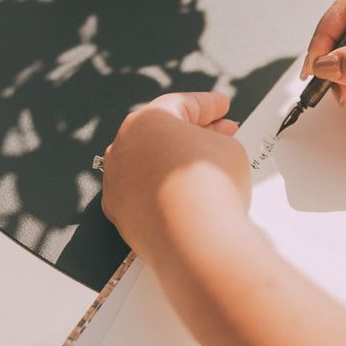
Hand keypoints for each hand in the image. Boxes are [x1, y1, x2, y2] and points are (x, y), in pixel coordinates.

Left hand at [101, 92, 250, 264]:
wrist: (194, 240)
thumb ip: (216, 140)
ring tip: (206, 168)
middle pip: (161, 134)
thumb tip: (210, 150)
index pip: (181, 105)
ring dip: (176, 163)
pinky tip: (185, 196)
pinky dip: (163, 192)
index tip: (221, 106)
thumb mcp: (228, 148)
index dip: (208, 105)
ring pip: (149, 165)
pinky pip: (145, 194)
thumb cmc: (208, 189)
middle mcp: (122, 149)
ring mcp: (117, 183)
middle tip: (221, 132)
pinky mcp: (120, 215)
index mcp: (146, 121)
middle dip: (194, 132)